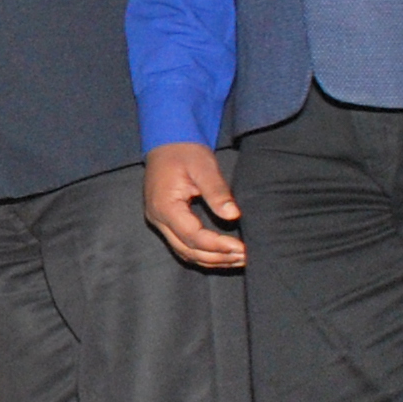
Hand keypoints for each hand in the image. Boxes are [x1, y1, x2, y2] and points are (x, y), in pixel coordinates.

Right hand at [143, 143, 246, 270]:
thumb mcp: (204, 167)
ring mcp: (159, 222)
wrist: (167, 141)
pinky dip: (203, 253)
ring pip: (185, 252)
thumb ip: (217, 192)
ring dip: (212, 259)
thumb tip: (233, 215)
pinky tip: (222, 253)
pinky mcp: (165, 222)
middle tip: (244, 257)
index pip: (192, 236)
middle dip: (217, 257)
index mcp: (165, 206)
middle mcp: (158, 219)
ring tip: (237, 259)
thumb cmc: (185, 151)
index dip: (218, 245)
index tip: (241, 247)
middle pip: (188, 250)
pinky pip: (183, 245)